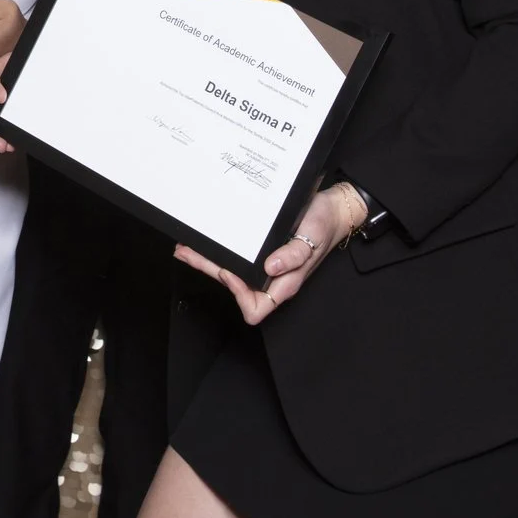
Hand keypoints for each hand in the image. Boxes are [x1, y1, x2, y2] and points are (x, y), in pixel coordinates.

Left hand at [183, 180, 366, 325]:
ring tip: (187, 248)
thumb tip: (271, 267)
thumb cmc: (323, 227)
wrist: (331, 210)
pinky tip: (208, 242)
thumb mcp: (312, 239)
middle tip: (187, 253)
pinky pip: (236, 257)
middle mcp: (271, 278)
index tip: (230, 272)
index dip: (239, 295)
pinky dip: (219, 251)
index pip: (256, 307)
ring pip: (231, 273)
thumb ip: (294, 256)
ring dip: (208, 262)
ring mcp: (265, 266)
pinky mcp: (260, 252)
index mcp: (284, 282)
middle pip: (234, 287)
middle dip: (209, 271)